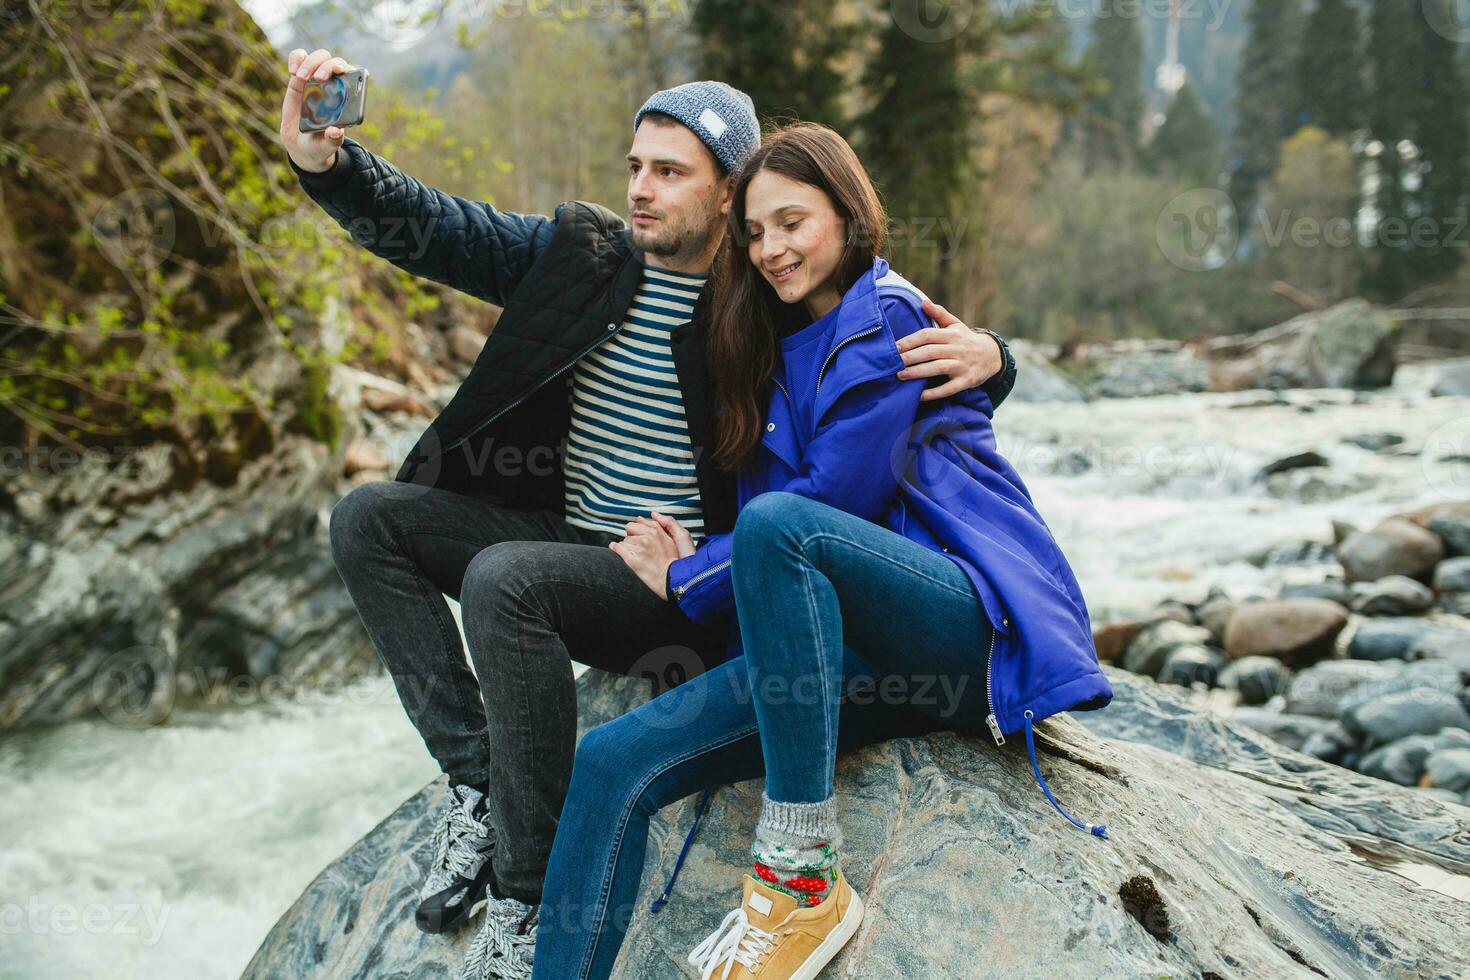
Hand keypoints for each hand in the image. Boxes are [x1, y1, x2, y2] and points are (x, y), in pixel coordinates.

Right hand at [279, 48, 353, 172]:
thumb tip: (336, 131)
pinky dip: (296, 58)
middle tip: (318, 78)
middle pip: (334, 62)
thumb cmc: (319, 144)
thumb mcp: (327, 146)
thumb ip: (332, 140)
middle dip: (327, 65)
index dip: (348, 69)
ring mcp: (315, 80)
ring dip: (311, 62)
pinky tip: (293, 71)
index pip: (352, 76)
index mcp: (345, 99)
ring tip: (300, 77)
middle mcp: (333, 85)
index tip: (340, 72)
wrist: (301, 144)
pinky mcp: (299, 78)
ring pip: (318, 57)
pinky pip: (299, 58)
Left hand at [609, 512, 695, 599]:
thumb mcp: (669, 540)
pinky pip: (617, 548)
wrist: (671, 580)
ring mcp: (639, 549)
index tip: (637, 539)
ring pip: (624, 542)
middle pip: (628, 533)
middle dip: (631, 539)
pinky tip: (616, 551)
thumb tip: (639, 518)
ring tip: (635, 556)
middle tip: (637, 549)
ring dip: (626, 547)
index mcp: (655, 531)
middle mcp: (647, 538)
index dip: (635, 532)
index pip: (635, 525)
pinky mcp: (633, 560)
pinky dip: (615, 549)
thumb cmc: (672, 561)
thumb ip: (655, 526)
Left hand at [895, 299, 1005, 401]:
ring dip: (918, 373)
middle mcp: (957, 349)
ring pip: (938, 368)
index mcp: (952, 334)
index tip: (894, 347)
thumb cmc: (966, 340)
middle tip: (892, 363)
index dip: (910, 340)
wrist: (992, 356)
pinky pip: (949, 388)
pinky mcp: (966, 381)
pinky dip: (934, 393)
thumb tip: (923, 302)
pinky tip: (919, 396)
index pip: (928, 334)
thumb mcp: (956, 325)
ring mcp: (962, 365)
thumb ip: (939, 314)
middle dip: (910, 357)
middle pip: (930, 351)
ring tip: (900, 376)